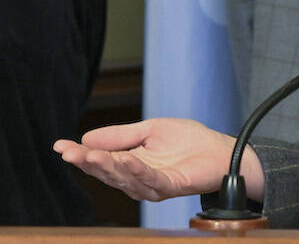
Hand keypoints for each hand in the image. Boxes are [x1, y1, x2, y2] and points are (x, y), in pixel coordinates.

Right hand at [53, 118, 263, 202]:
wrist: (220, 150)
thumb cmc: (188, 140)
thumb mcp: (150, 130)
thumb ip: (121, 136)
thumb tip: (86, 138)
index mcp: (129, 162)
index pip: (99, 159)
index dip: (80, 154)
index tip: (59, 145)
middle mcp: (136, 177)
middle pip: (106, 171)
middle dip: (86, 162)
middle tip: (70, 152)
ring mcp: (151, 185)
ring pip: (123, 178)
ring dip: (107, 166)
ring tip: (91, 155)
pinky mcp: (169, 187)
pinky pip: (150, 180)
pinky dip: (137, 171)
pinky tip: (127, 160)